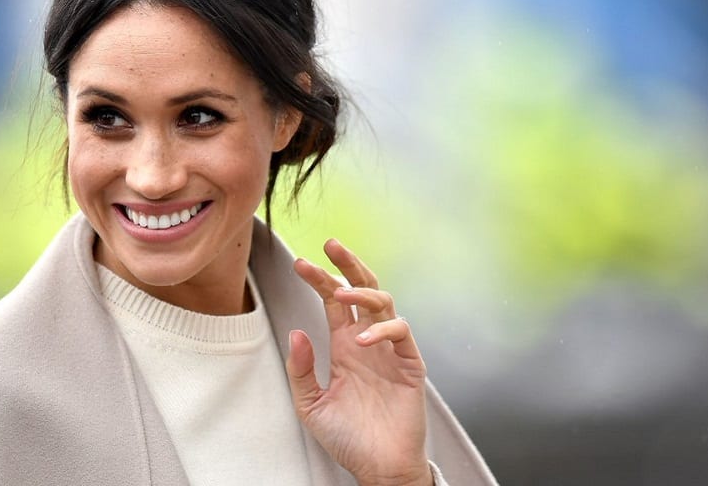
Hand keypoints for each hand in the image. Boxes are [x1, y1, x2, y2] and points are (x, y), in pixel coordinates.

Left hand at [286, 239, 433, 485]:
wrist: (377, 468)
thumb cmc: (347, 438)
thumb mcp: (310, 404)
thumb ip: (301, 370)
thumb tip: (297, 331)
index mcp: (344, 345)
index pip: (332, 301)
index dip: (318, 279)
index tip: (299, 263)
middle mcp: (367, 340)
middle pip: (362, 289)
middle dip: (348, 264)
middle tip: (331, 245)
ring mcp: (390, 349)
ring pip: (383, 303)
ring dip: (361, 293)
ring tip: (340, 294)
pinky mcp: (410, 364)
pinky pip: (401, 332)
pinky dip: (383, 329)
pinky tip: (363, 339)